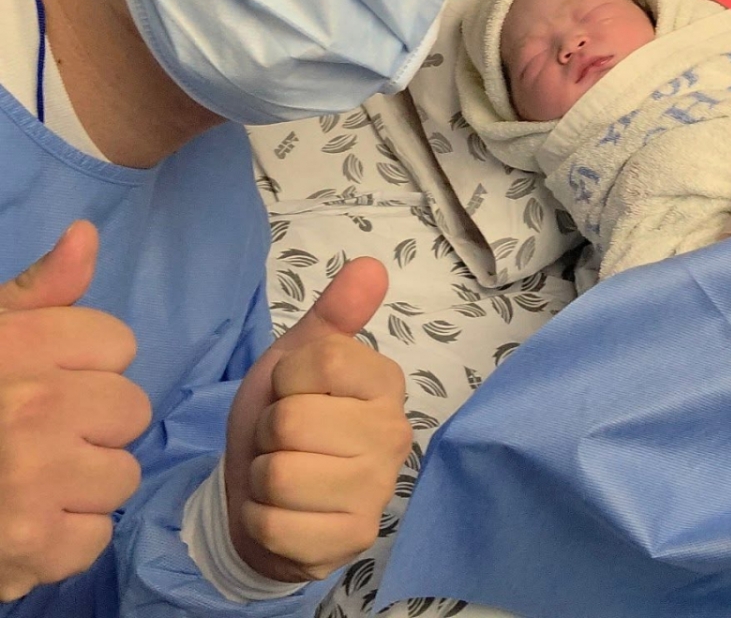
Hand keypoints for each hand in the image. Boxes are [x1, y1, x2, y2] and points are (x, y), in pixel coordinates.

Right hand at [0, 221, 151, 601]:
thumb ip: (40, 291)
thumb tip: (85, 233)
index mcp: (17, 348)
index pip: (120, 345)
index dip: (89, 367)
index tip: (49, 382)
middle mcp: (31, 407)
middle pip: (132, 408)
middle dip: (94, 426)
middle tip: (38, 439)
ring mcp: (34, 480)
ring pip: (124, 473)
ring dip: (85, 485)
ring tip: (31, 484)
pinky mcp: (34, 546)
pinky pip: (99, 534)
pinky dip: (66, 540)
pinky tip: (26, 526)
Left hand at [224, 258, 409, 583]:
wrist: (264, 493)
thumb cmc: (285, 415)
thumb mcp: (298, 358)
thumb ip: (334, 312)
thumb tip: (371, 264)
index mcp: (386, 382)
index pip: (324, 361)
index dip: (288, 376)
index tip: (293, 390)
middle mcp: (394, 434)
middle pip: (293, 421)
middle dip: (270, 431)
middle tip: (284, 439)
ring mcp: (377, 491)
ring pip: (280, 474)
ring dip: (262, 476)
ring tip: (282, 474)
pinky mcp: (353, 541)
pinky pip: (275, 525)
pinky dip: (261, 520)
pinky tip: (283, 512)